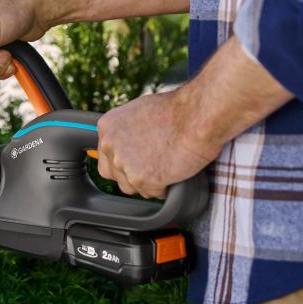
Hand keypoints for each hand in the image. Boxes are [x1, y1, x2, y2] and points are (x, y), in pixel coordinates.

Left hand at [95, 89, 219, 199]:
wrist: (196, 116)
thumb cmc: (177, 110)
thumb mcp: (140, 112)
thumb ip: (127, 131)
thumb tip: (128, 143)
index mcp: (108, 127)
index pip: (106, 157)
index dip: (124, 162)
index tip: (138, 161)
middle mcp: (110, 146)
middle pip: (116, 176)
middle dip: (133, 174)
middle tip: (154, 165)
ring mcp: (124, 164)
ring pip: (133, 188)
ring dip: (149, 183)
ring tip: (166, 166)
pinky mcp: (141, 179)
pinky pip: (152, 193)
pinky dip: (165, 187)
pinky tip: (174, 171)